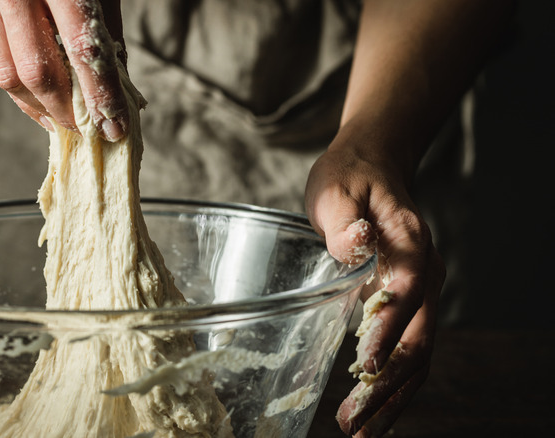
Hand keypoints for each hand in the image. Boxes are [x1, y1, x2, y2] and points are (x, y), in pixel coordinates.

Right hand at [0, 0, 127, 139]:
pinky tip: (36, 100)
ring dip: (38, 108)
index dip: (101, 95)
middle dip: (66, 110)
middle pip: (37, 71)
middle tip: (89, 128)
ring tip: (63, 121)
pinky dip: (15, 88)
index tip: (116, 127)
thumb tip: (120, 82)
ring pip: (6, 75)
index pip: (82, 50)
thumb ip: (106, 28)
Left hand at [305, 121, 444, 436]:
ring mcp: (421, 291)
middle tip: (352, 423)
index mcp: (410, 243)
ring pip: (418, 355)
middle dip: (386, 385)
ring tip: (360, 431)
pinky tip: (372, 409)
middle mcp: (426, 273)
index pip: (407, 292)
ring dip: (391, 396)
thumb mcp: (338, 188)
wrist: (373, 166)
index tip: (363, 367)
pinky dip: (393, 383)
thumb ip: (346, 219)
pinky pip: (409, 350)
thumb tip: (356, 246)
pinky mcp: (408, 303)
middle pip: (417, 339)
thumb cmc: (351, 177)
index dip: (388, 332)